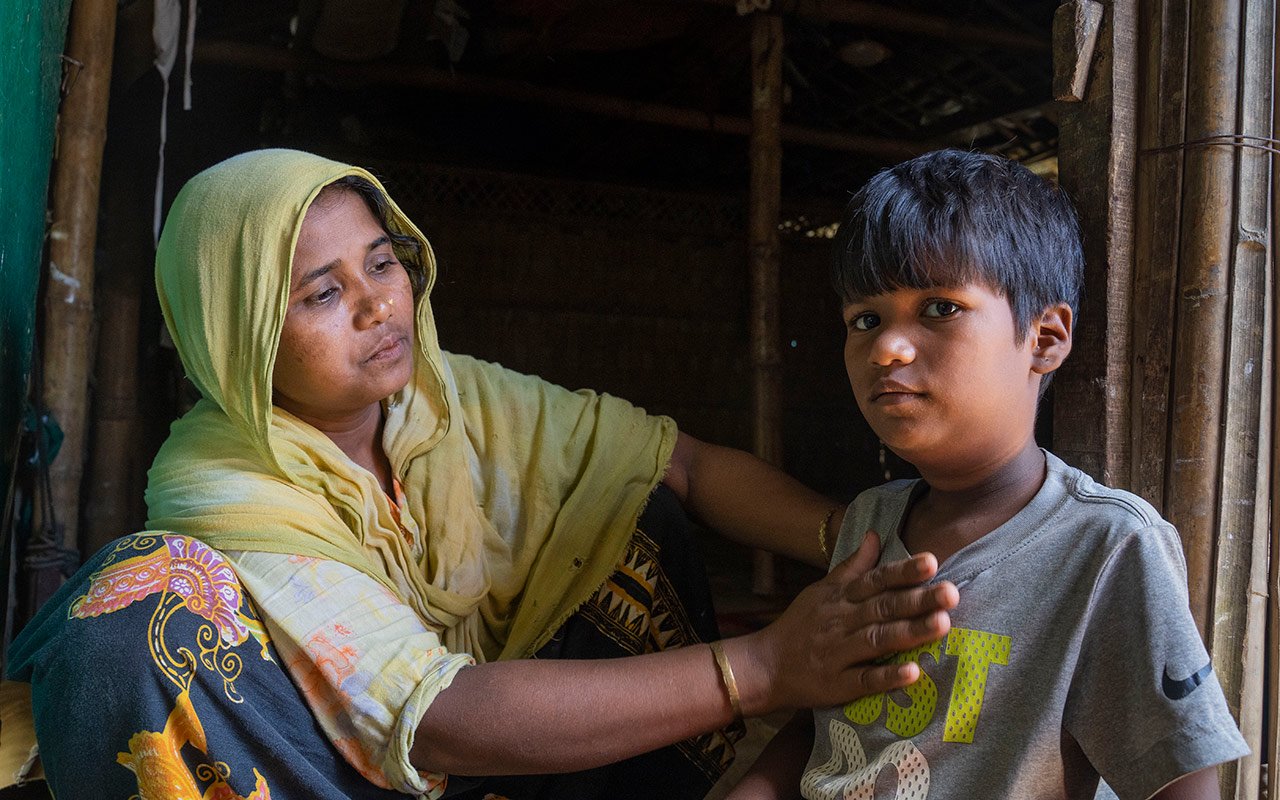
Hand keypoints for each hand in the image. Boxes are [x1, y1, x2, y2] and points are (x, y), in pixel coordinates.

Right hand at [727, 532, 956, 714]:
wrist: (764, 666)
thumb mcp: (822, 589)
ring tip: (942, 625)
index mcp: (840, 598)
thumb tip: (876, 534)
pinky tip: (912, 673)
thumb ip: (852, 565)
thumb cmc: (799, 626)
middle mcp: (841, 622)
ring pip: (877, 640)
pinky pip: (864, 680)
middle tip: (951, 593)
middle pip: (883, 608)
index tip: (932, 562)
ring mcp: (839, 654)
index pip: (875, 580)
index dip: (902, 571)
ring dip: (910, 632)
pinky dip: (887, 677)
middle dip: (917, 600)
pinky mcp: (837, 685)